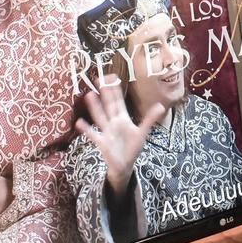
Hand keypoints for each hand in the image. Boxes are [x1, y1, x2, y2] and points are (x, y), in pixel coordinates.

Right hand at [76, 84, 164, 198]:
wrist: (125, 165)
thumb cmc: (132, 147)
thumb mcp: (142, 132)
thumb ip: (150, 119)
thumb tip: (161, 106)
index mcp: (123, 119)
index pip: (119, 102)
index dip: (116, 90)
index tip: (112, 77)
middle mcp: (113, 123)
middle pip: (109, 105)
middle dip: (105, 93)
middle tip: (99, 79)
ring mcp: (107, 132)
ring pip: (100, 116)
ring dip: (95, 107)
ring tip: (89, 95)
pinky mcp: (102, 142)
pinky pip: (94, 135)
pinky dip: (87, 129)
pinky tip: (79, 122)